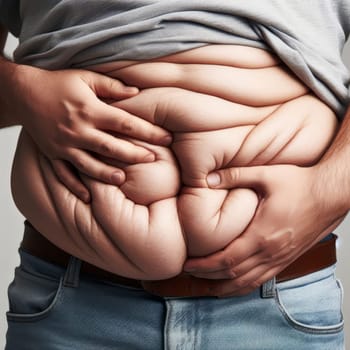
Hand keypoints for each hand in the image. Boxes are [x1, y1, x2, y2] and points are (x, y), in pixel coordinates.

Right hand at [8, 65, 170, 201]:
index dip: (148, 131)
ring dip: (106, 174)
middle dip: (134, 154)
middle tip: (153, 159)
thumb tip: (137, 92)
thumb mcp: (85, 77)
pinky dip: (75, 187)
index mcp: (89, 110)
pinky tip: (88, 197)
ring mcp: (64, 145)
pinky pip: (63, 174)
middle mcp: (78, 130)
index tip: (166, 138)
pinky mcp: (53, 154)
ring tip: (123, 180)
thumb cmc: (57, 83)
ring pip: (88, 164)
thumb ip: (112, 85)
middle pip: (111, 146)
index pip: (125, 122)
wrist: (23, 92)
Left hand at [183, 164, 346, 296]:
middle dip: (208, 277)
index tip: (187, 265)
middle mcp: (270, 252)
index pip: (227, 260)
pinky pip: (262, 280)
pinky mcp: (286, 259)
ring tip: (205, 286)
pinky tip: (234, 286)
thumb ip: (234, 176)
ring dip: (224, 287)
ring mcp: (280, 259)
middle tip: (189, 274)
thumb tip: (207, 178)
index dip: (204, 266)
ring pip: (247, 283)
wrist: (330, 195)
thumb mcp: (266, 175)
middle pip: (233, 275)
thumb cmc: (300, 185)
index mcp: (262, 234)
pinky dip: (244, 286)